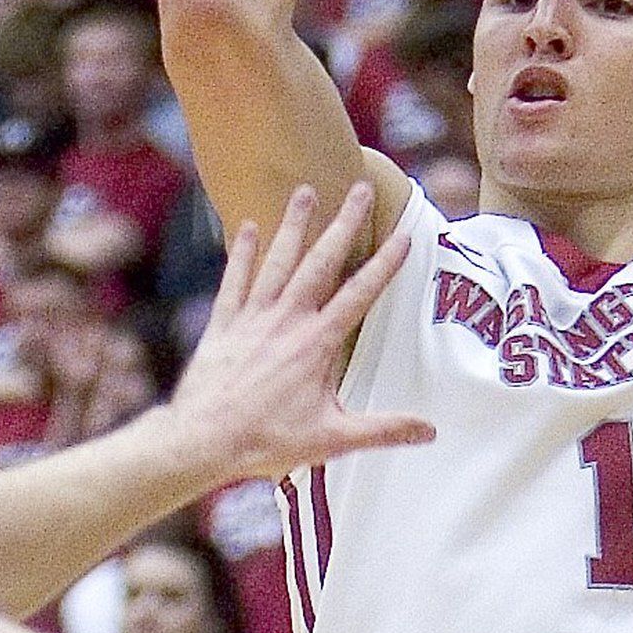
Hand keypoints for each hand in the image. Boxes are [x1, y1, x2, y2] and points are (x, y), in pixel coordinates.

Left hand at [167, 183, 433, 481]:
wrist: (202, 440)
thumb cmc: (267, 442)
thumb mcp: (332, 440)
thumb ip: (383, 430)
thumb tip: (431, 431)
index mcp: (316, 344)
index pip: (359, 295)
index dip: (384, 264)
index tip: (404, 235)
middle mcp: (286, 321)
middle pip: (321, 263)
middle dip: (344, 224)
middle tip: (360, 189)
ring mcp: (252, 318)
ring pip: (278, 261)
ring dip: (294, 225)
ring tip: (306, 191)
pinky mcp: (223, 324)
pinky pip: (235, 280)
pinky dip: (242, 253)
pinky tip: (249, 227)